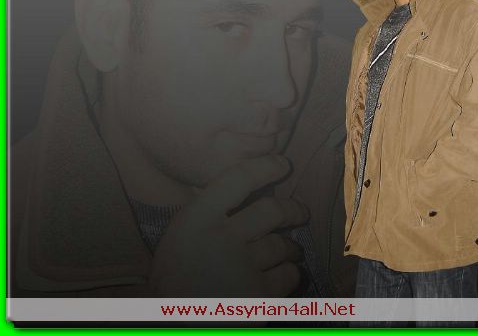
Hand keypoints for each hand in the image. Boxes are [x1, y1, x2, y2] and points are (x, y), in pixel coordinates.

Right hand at [149, 155, 308, 295]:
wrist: (172, 324)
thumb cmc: (172, 281)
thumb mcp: (181, 236)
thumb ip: (208, 213)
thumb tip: (243, 195)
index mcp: (196, 219)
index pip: (239, 178)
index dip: (266, 167)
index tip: (283, 164)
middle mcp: (222, 238)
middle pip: (272, 211)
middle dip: (293, 209)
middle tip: (300, 212)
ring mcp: (242, 268)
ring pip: (282, 245)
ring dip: (291, 247)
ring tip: (292, 251)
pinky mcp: (258, 298)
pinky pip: (288, 277)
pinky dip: (290, 274)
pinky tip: (286, 276)